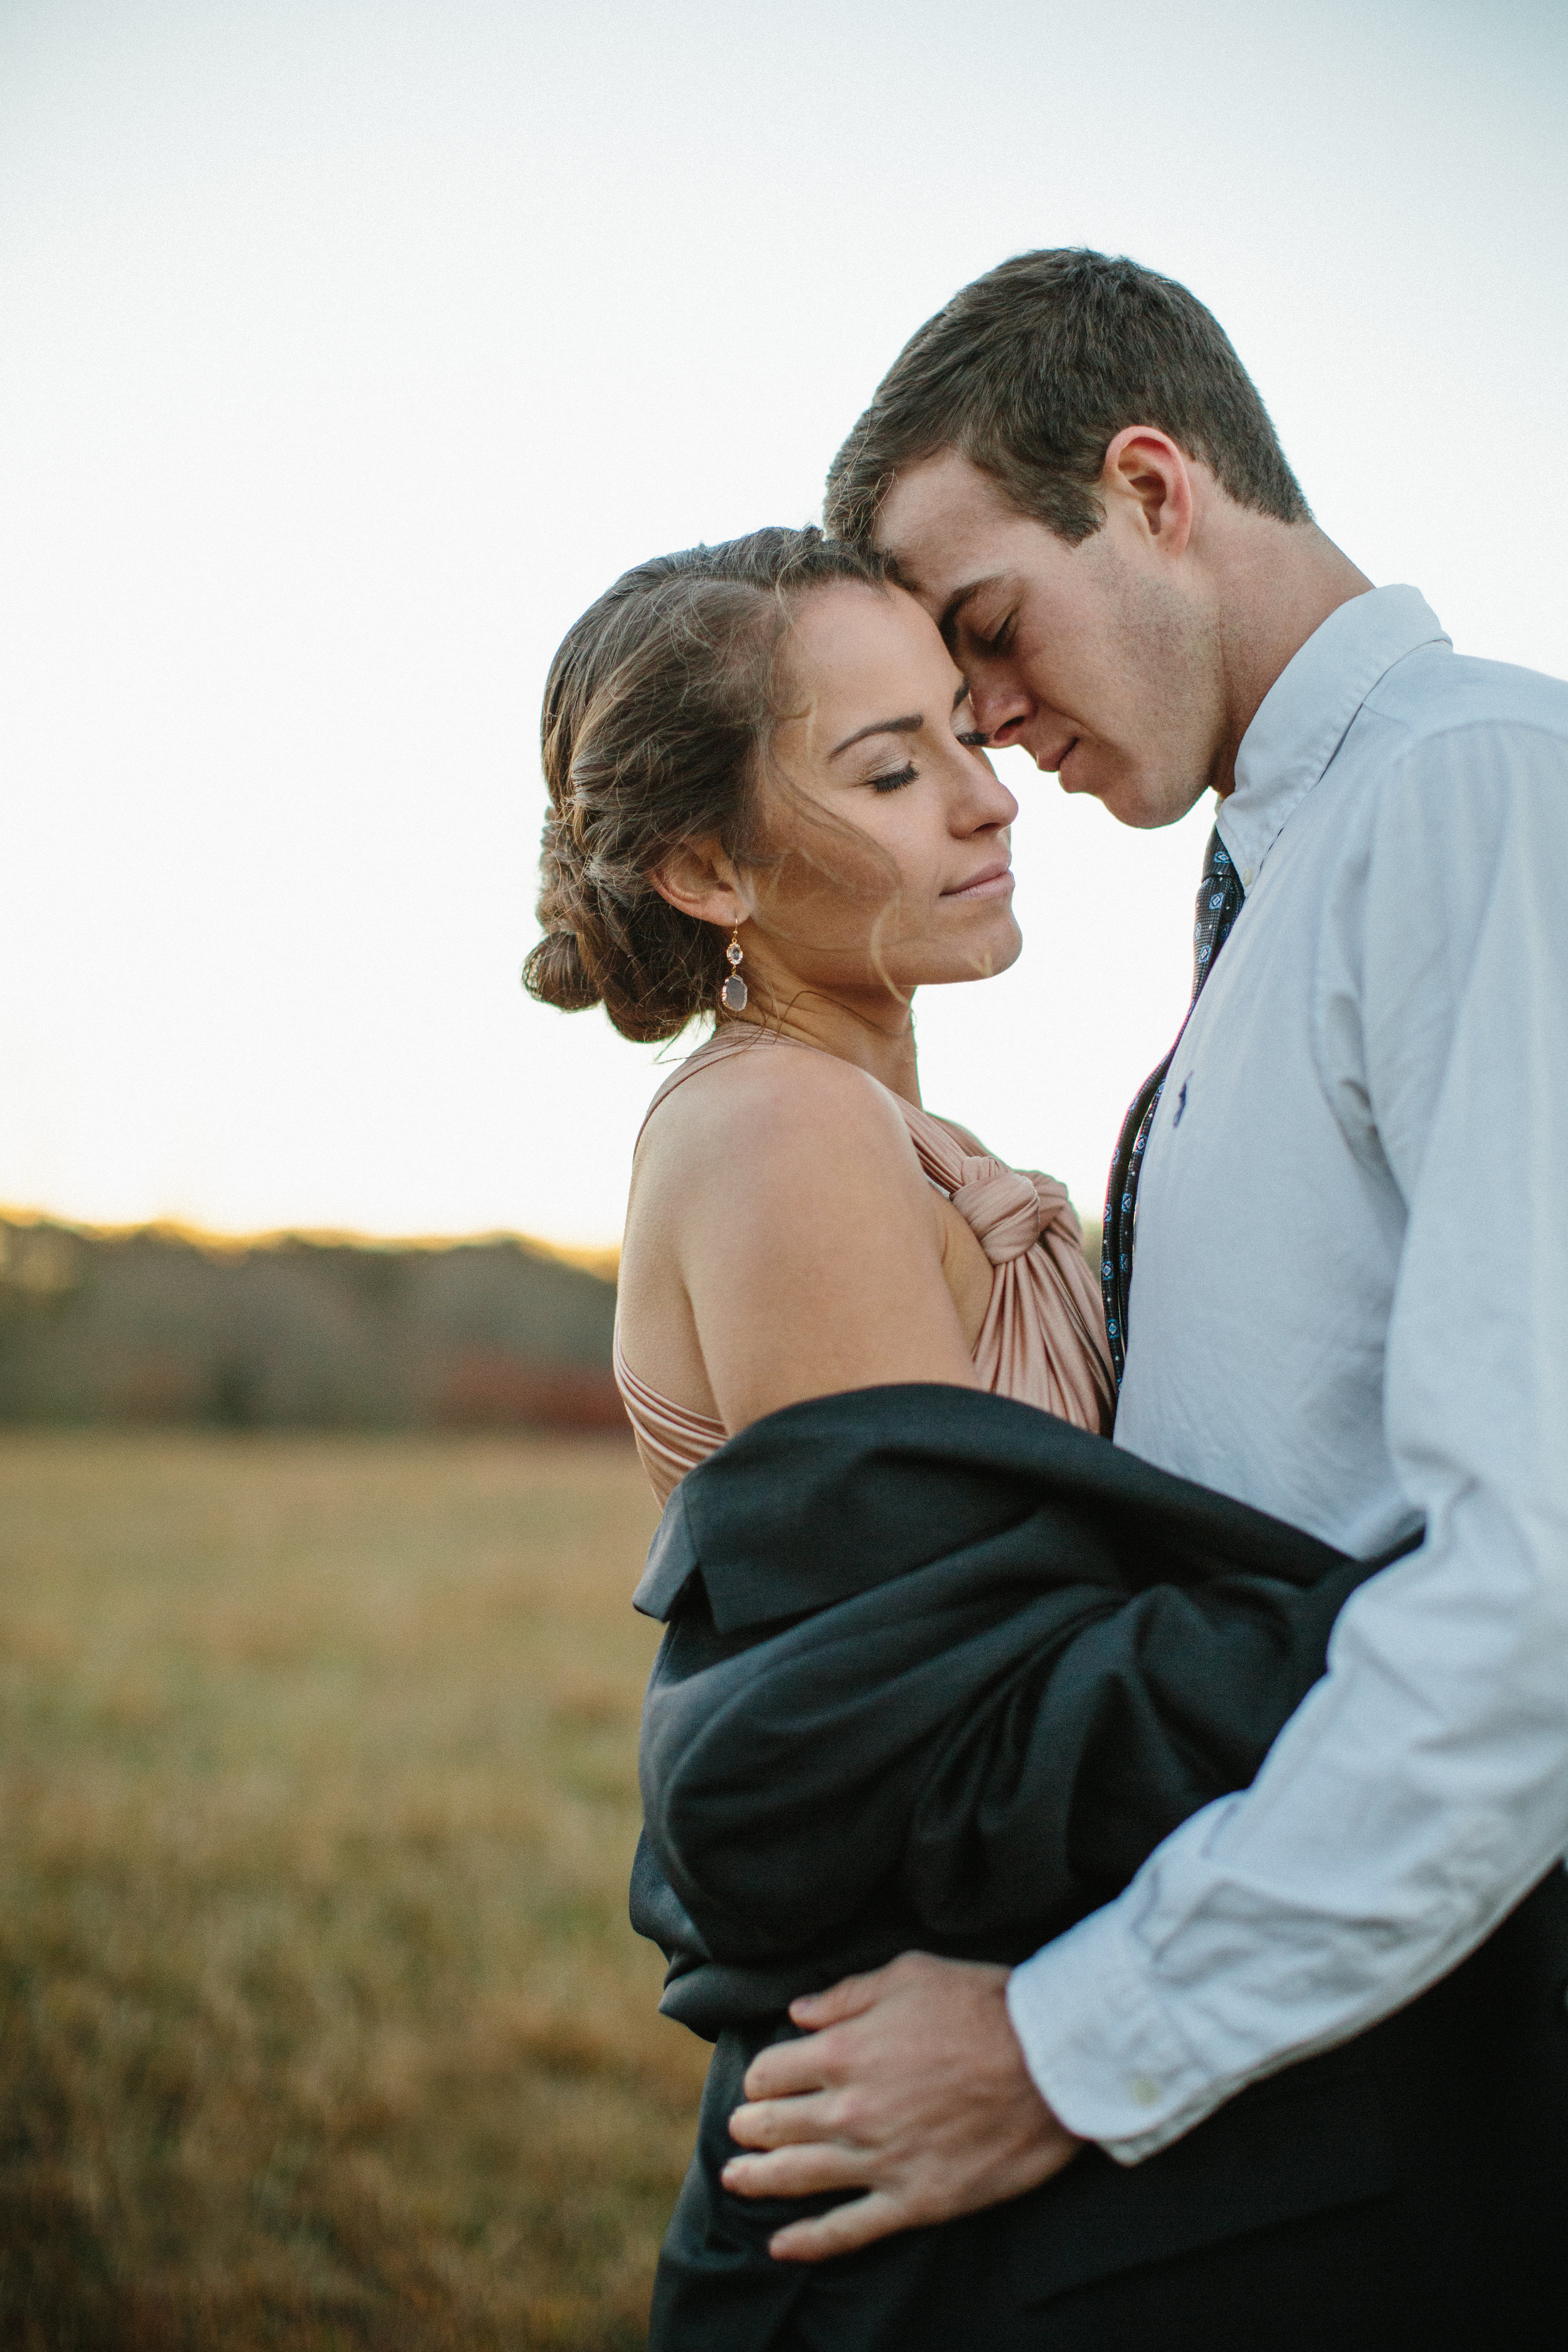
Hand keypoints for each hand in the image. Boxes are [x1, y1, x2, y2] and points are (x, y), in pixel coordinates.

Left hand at [721, 1951, 1081, 2260]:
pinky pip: (847, 2230)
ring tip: (735, 2179)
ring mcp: (879, 2160)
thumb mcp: (909, 1973)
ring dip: (758, 2178)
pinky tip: (780, 2245)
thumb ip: (847, 1994)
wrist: (1050, 2062)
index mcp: (843, 2050)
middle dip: (749, 2126)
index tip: (765, 2080)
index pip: (773, 2071)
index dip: (763, 2075)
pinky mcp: (913, 2200)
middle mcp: (850, 2109)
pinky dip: (808, 2242)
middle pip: (774, 2125)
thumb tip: (800, 2012)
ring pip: (798, 2177)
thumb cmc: (983, 2006)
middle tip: (739, 2129)